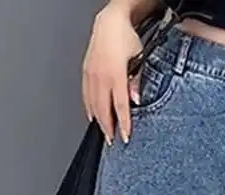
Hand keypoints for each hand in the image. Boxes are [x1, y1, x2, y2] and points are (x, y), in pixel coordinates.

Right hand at [82, 4, 142, 144]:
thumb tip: (136, 100)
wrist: (110, 22)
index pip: (120, 106)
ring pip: (93, 104)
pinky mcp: (85, 72)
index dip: (123, 124)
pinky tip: (93, 116)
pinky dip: (89, 108)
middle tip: (113, 142)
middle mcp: (101, 76)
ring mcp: (91, 74)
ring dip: (99, 120)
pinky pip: (86, 95)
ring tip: (105, 133)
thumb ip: (136, 81)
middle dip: (109, 127)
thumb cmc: (126, 39)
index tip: (125, 138)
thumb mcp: (138, 58)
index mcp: (115, 74)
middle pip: (104, 109)